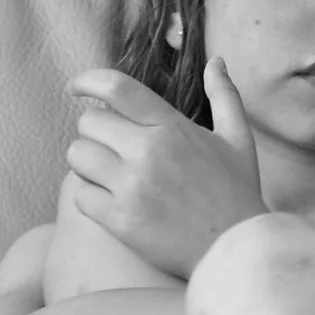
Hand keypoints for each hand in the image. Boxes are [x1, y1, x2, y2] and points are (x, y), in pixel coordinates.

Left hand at [63, 60, 266, 279]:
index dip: (88, 81)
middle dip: (94, 132)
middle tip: (110, 148)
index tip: (76, 88)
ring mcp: (132, 187)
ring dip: (87, 163)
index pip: (116, 88)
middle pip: (88, 123)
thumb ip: (225, 96)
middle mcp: (148, 152)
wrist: (236, 252)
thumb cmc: (237, 194)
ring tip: (108, 174)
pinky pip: (81, 195)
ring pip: (78, 157)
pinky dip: (90, 197)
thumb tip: (215, 61)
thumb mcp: (239, 139)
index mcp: (172, 127)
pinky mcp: (120, 220)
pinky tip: (111, 202)